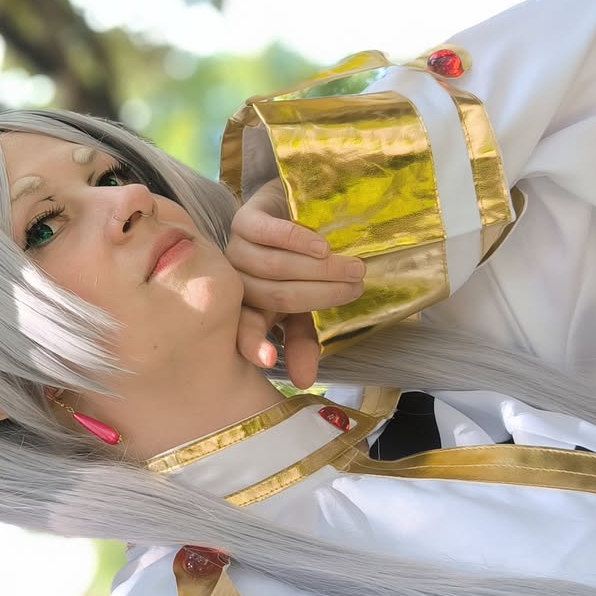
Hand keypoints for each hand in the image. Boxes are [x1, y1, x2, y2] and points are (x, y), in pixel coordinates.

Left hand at [228, 178, 365, 387]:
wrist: (295, 212)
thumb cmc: (302, 266)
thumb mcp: (304, 308)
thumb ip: (302, 340)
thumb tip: (303, 384)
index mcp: (249, 309)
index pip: (245, 331)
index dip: (254, 344)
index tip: (269, 360)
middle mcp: (238, 282)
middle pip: (275, 295)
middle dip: (320, 294)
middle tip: (357, 287)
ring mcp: (238, 249)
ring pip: (273, 266)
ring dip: (318, 269)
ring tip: (353, 267)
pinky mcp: (244, 219)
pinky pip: (266, 232)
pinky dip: (296, 240)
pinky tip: (322, 246)